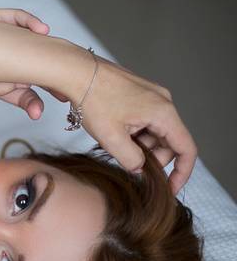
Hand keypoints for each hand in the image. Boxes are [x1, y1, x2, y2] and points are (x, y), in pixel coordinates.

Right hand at [0, 8, 66, 118]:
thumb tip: (21, 83)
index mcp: (1, 81)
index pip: (24, 92)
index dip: (33, 102)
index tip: (37, 113)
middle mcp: (7, 60)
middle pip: (36, 69)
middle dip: (53, 82)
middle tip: (64, 93)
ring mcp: (5, 38)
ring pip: (32, 43)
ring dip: (48, 50)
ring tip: (57, 57)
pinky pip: (18, 18)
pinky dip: (31, 22)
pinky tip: (41, 30)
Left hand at [78, 54, 195, 194]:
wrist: (76, 72)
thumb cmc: (92, 99)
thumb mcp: (111, 138)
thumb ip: (131, 159)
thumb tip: (139, 169)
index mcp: (163, 113)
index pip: (186, 149)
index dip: (181, 173)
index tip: (171, 188)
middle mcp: (163, 102)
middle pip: (169, 141)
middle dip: (153, 158)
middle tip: (129, 166)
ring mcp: (152, 96)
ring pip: (155, 132)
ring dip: (140, 146)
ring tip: (115, 146)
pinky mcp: (139, 94)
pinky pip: (145, 120)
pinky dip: (134, 133)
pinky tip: (114, 135)